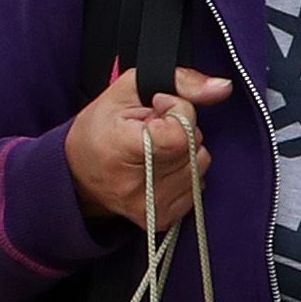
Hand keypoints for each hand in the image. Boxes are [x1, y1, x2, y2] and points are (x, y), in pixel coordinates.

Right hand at [64, 57, 232, 231]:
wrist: (77, 175)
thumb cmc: (100, 128)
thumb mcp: (129, 88)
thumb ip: (181, 81)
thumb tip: (223, 88)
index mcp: (122, 149)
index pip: (181, 134)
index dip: (177, 112)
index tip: (157, 106)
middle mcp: (137, 187)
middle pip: (194, 148)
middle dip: (181, 131)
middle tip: (152, 130)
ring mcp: (152, 208)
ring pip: (200, 166)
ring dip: (185, 152)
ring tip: (155, 149)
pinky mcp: (163, 220)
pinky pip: (198, 186)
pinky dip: (184, 172)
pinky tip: (161, 167)